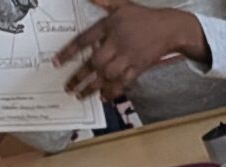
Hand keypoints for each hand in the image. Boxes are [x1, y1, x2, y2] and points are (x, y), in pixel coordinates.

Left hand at [57, 0, 205, 98]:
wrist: (168, 28)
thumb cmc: (142, 16)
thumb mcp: (120, 4)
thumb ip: (101, 0)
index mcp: (109, 27)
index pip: (84, 40)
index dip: (69, 52)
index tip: (57, 63)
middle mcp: (117, 43)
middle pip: (95, 63)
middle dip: (80, 77)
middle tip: (68, 88)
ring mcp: (128, 57)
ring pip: (108, 75)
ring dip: (93, 87)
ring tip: (81, 95)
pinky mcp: (138, 67)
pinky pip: (124, 82)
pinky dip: (113, 91)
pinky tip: (104, 97)